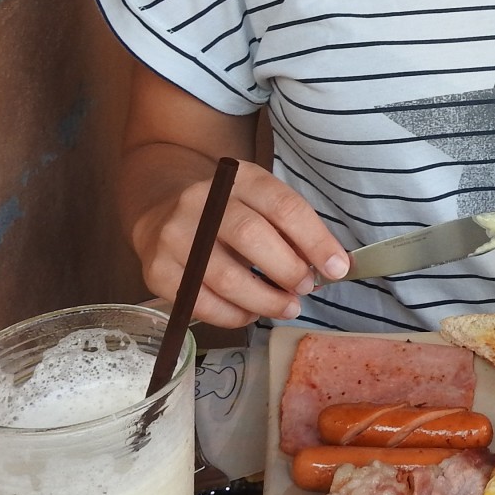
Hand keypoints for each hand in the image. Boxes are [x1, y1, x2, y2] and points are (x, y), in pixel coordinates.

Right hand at [136, 162, 349, 327]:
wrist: (160, 210)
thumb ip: (292, 231)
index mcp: (239, 178)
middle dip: (288, 270)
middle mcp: (202, 201)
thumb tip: (330, 267)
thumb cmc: (227, 213)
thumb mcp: (259, 204)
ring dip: (265, 301)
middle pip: (251, 237)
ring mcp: (175, 236)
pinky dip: (233, 316)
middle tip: (305, 288)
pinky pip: (201, 302)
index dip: (315, 240)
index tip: (337, 268)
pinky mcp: (157, 270)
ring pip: (226, 277)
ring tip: (286, 307)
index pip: (283, 206)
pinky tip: (249, 313)